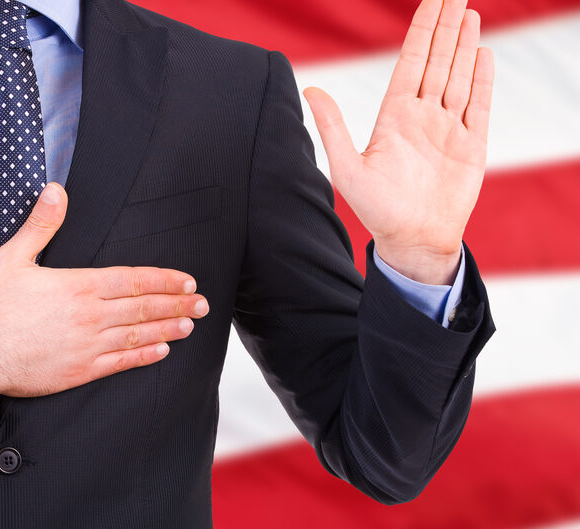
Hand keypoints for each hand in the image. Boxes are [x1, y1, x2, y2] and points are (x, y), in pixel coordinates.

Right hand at [0, 183, 209, 399]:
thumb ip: (41, 225)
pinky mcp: (79, 371)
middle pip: (143, 308)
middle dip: (176, 304)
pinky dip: (144, 356)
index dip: (163, 281)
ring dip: (167, 328)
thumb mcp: (12, 258)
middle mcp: (89, 316)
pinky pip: (120, 363)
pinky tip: (161, 351)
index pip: (132, 280)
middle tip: (202, 304)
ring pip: (138, 335)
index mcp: (78, 286)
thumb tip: (57, 190)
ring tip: (189, 325)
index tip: (186, 281)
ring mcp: (87, 345)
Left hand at [303, 0, 493, 284]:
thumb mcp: (346, 168)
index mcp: (394, 116)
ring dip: (464, 46)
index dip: (423, 31)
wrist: (412, 241)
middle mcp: (422, 116)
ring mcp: (448, 129)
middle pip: (437, 61)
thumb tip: (310, 89)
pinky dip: (481, 80)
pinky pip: (477, 105)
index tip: (432, 2)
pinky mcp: (471, 145)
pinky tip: (482, 55)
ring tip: (469, 14)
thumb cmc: (376, 210)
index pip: (411, 62)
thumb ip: (333, 127)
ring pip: (458, 77)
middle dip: (447, 28)